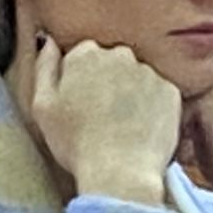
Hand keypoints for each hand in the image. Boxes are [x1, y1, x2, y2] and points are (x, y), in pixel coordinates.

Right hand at [28, 37, 180, 204]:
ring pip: (137, 78)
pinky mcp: (170, 91)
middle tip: (101, 117)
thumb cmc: (75, 143)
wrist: (119, 172)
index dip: (80, 81)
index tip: (80, 104)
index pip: (83, 56)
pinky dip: (152, 108)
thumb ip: (44, 67)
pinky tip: (141, 130)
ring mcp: (148, 72)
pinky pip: (159, 94)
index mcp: (85, 55)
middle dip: (108, 82)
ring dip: (131, 94)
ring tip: (122, 127)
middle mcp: (119, 55)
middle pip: (112, 62)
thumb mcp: (42, 106)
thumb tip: (47, 40)